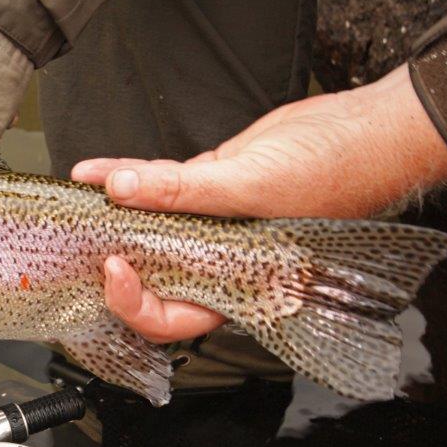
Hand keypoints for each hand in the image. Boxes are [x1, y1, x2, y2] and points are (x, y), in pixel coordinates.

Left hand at [72, 63, 446, 343]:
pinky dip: (132, 179)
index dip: (134, 303)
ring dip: (114, 214)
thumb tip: (123, 189)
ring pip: (150, 230)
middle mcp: (218, 263)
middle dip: (112, 264)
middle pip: (152, 280)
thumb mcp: (250, 185)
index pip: (172, 317)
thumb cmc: (334, 173)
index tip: (111, 267)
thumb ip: (182, 192)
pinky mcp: (212, 187)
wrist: (367, 130)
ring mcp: (213, 225)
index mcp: (235, 287)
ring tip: (81, 195)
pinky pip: (162, 190)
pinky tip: (102, 171)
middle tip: (78, 244)